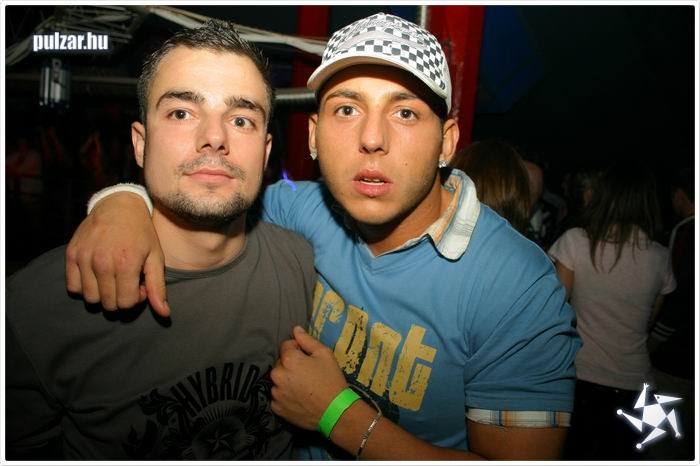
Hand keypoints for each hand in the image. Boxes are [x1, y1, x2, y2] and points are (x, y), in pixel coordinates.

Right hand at [65, 192, 169, 315]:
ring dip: (103, 294)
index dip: (136, 298)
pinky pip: (73, 287)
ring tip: (113, 278)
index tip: (140, 284)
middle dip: (121, 297)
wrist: (119, 205)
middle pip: (108, 304)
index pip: (126, 303)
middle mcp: (102, 262)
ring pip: (90, 298)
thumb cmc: (141, 233)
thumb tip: (164, 313)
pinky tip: (97, 275)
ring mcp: (84, 258)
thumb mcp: (155, 257)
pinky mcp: (71, 254)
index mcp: (126, 263)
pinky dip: (85, 287)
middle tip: (127, 280)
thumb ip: (158, 287)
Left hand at [270, 326, 347, 429]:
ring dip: (287, 380)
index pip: (286, 345)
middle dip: (291, 365)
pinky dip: (285, 395)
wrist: (335, 411)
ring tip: (303, 387)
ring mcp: (276, 393)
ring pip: (278, 380)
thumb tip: (295, 329)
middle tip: (307, 373)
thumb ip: (307, 340)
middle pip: (280, 363)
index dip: (297, 348)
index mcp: (288, 360)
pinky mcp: (277, 408)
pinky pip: (278, 396)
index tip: (308, 357)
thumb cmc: (331, 380)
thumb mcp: (325, 354)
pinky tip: (299, 398)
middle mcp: (277, 375)